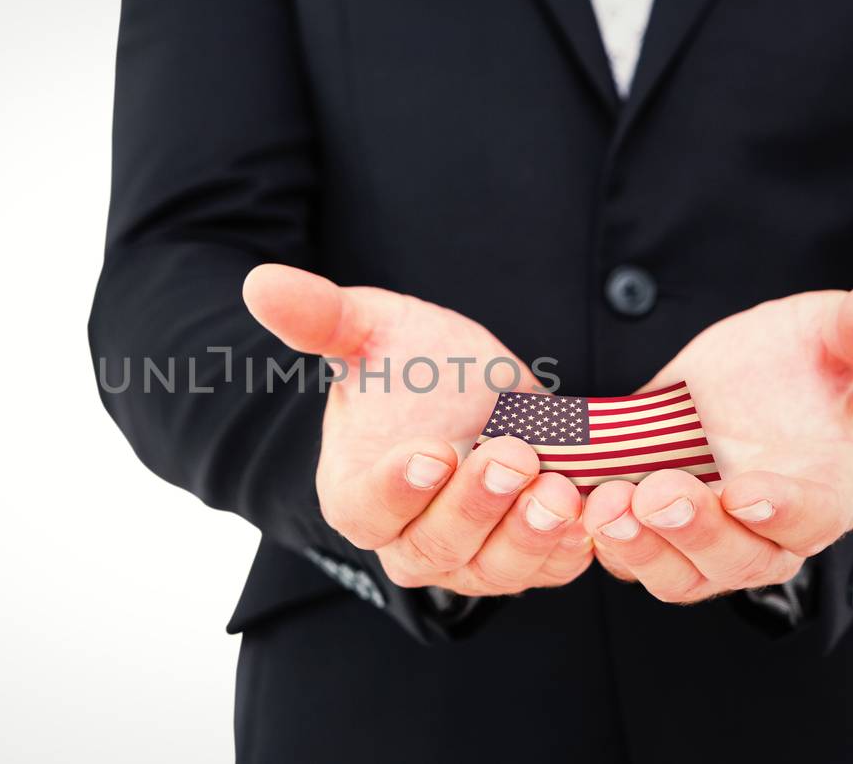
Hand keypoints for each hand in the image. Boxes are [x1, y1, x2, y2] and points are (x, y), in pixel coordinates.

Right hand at [243, 264, 593, 595]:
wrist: (481, 393)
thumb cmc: (416, 365)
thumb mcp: (373, 330)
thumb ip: (321, 317)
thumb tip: (260, 283)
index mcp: (357, 496)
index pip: (368, 510)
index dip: (398, 488)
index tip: (432, 452)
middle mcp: (408, 543)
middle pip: (435, 547)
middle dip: (477, 505)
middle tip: (511, 454)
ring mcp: (468, 561)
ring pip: (493, 569)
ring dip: (529, 535)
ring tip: (559, 490)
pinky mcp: (522, 563)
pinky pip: (548, 571)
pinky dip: (572, 548)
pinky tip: (593, 512)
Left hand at [585, 283, 852, 602]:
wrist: (728, 383)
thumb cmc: (790, 364)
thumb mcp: (823, 334)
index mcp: (826, 493)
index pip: (811, 517)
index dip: (780, 510)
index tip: (744, 493)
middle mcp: (769, 537)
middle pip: (740, 561)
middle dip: (696, 532)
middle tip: (656, 493)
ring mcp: (710, 548)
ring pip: (681, 576)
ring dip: (642, 550)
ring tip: (609, 508)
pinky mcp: (657, 543)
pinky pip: (631, 562)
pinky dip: (604, 545)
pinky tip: (578, 508)